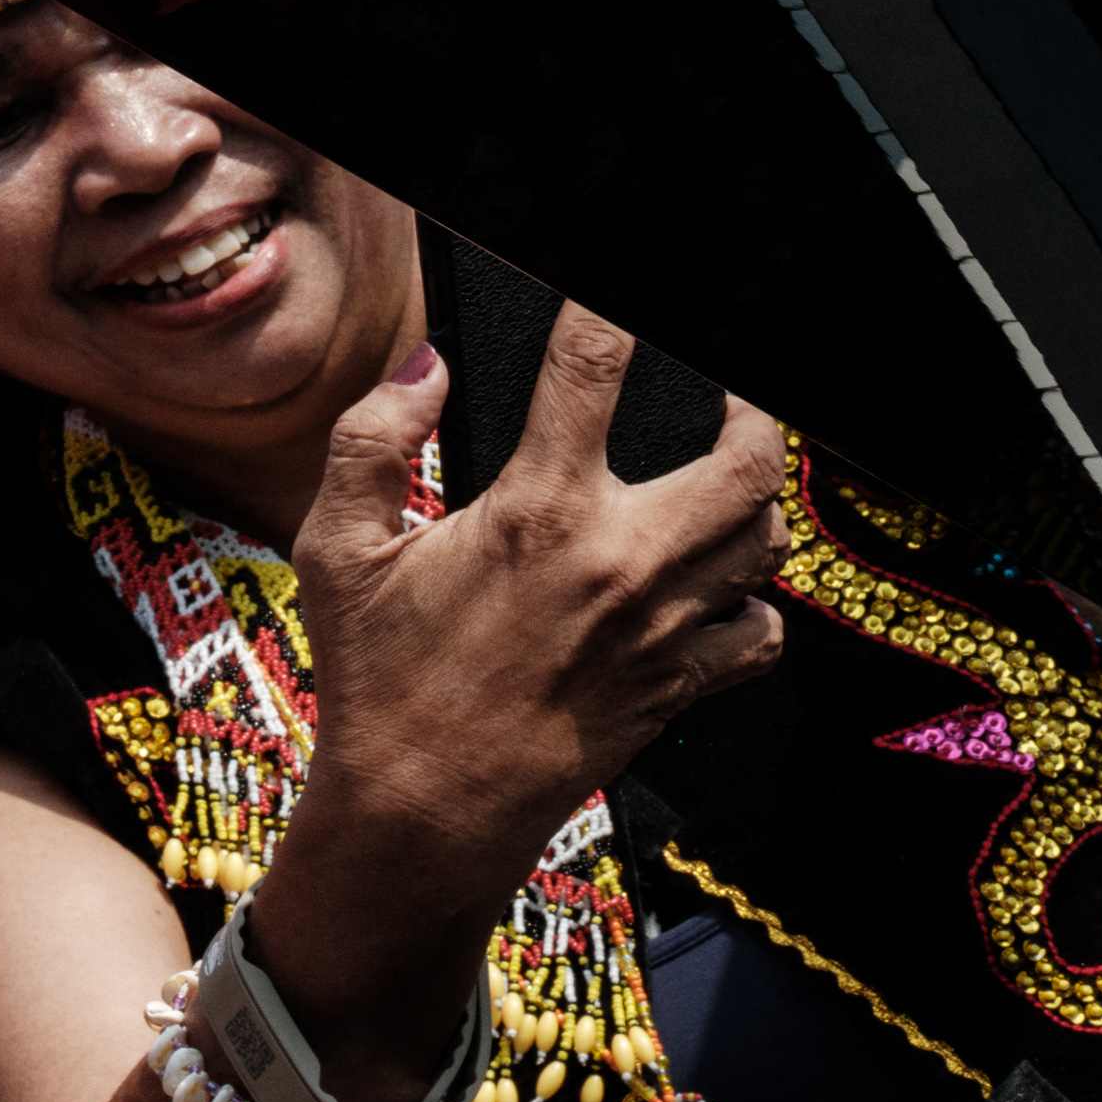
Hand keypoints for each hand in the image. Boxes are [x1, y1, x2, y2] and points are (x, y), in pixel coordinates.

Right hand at [258, 316, 787, 1091]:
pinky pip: (762, 631)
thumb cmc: (376, 678)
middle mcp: (619, 562)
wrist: (423, 810)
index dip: (609, 311)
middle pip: (748, 460)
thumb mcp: (335, 550)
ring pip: (765, 540)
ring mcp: (662, 629)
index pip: (592, 370)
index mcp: (535, 513)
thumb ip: (373, 441)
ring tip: (724, 483)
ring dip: (753, 502)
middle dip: (752, 412)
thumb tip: (426, 368)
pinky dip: (753, 605)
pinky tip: (714, 592)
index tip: (613, 291)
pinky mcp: (680, 686)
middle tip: (728, 398)